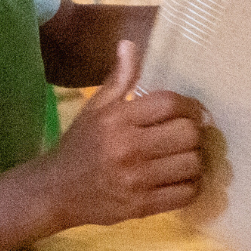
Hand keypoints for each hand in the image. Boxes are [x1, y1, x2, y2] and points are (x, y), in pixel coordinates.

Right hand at [43, 40, 204, 228]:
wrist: (56, 191)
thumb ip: (119, 78)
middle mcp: (129, 148)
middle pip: (188, 134)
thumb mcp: (95, 108)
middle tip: (186, 135)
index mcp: (118, 119)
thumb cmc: (80, 145)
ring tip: (185, 156)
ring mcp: (137, 180)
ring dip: (195, 160)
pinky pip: (187, 194)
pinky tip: (180, 178)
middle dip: (193, 132)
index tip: (189, 111)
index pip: (170, 103)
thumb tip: (130, 44)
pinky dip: (191, 185)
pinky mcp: (143, 206)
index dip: (189, 105)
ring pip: (192, 164)